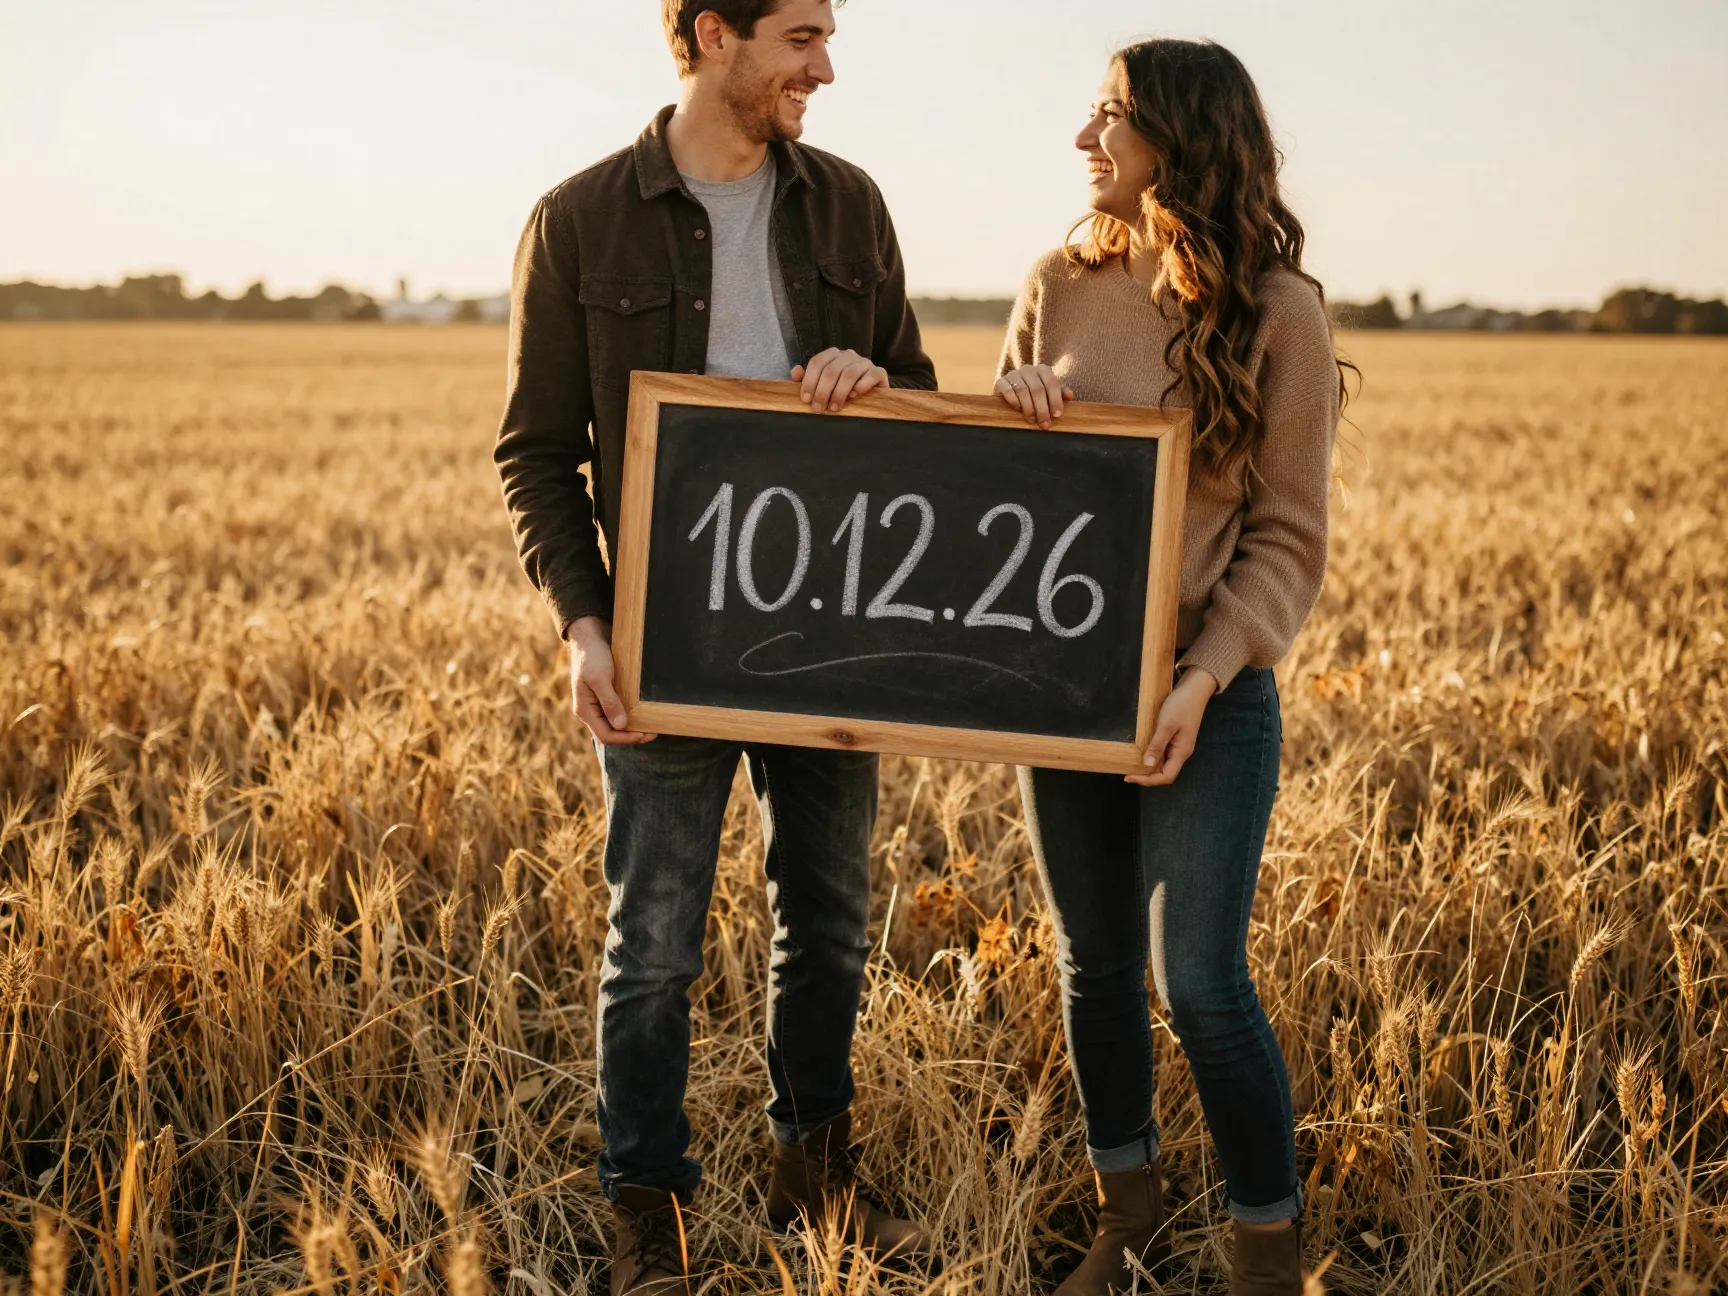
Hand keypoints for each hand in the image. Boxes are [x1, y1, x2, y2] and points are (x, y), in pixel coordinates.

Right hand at [565, 616, 655, 744]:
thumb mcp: (600, 678)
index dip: (626, 738)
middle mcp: (590, 710)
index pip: (606, 736)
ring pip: (615, 724)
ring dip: (632, 728)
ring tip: (650, 725)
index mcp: (585, 710)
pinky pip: (617, 712)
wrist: (589, 636)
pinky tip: (643, 713)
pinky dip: (630, 716)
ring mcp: (597, 703)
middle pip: (611, 733)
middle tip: (653, 732)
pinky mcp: (605, 695)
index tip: (645, 734)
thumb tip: (621, 725)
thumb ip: (610, 702)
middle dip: (631, 735)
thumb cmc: (592, 655)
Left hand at [792, 349, 889, 412]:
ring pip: (849, 374)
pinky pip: (871, 375)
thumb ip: (808, 379)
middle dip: (822, 391)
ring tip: (834, 408)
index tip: (805, 399)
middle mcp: (848, 355)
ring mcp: (864, 362)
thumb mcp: (822, 385)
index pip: (817, 362)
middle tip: (818, 409)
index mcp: (833, 355)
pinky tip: (854, 397)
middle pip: (832, 370)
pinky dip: (861, 386)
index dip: (809, 381)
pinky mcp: (879, 372)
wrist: (871, 396)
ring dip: (839, 393)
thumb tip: (795, 372)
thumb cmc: (842, 390)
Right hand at [995, 364, 1073, 429]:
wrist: (1010, 391)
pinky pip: (1008, 390)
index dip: (1055, 400)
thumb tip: (1069, 396)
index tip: (1057, 415)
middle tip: (1044, 424)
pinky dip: (1014, 401)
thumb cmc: (1034, 394)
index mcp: (1043, 370)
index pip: (1052, 383)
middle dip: (1042, 409)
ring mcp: (1014, 374)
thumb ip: (1059, 393)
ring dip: (1029, 408)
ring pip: (1023, 390)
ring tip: (1032, 420)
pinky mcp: (1001, 381)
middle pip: (1038, 389)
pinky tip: (1018, 409)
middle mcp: (1028, 369)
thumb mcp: (1048, 393)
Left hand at [1126, 668, 1218, 786]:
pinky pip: (1163, 753)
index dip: (1148, 780)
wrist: (1195, 688)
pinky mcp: (1175, 737)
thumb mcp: (1166, 725)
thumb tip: (1147, 765)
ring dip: (1148, 767)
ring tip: (1131, 765)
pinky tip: (1141, 752)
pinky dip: (1152, 756)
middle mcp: (1181, 752)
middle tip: (1127, 772)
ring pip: (1163, 764)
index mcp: (1181, 752)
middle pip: (1164, 773)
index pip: (1166, 777)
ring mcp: (1179, 745)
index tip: (1129, 776)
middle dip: (1146, 776)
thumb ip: (1157, 745)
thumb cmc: (1181, 705)